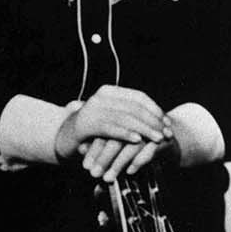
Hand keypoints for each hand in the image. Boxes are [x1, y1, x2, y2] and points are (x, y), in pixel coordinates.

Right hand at [54, 86, 169, 163]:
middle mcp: (101, 96)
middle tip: (167, 134)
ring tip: (158, 138)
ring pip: (126, 118)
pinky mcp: (86, 124)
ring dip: (145, 129)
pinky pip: (111, 128)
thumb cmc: (93, 132)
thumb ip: (130, 115)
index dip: (155, 110)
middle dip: (154, 121)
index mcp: (109, 91)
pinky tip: (138, 140)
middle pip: (135, 107)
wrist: (62, 139)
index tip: (168, 123)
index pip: (139, 97)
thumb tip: (161, 119)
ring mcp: (92, 109)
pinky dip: (125, 134)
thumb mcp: (112, 119)